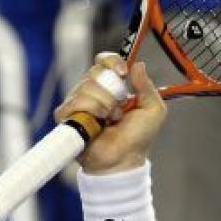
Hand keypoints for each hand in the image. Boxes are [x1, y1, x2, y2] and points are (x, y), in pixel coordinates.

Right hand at [53, 53, 166, 174]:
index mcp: (112, 87)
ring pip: (86, 87)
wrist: (124, 159)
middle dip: (112, 90)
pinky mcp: (68, 115)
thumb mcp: (153, 110)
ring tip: (111, 120)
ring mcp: (79, 102)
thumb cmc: (138, 138)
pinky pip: (75, 102)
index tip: (123, 73)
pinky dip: (91, 111)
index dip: (112, 62)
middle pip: (95, 72)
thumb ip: (147, 87)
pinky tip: (99, 123)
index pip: (104, 61)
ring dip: (104, 104)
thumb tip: (139, 64)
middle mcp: (93, 91)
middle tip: (119, 108)